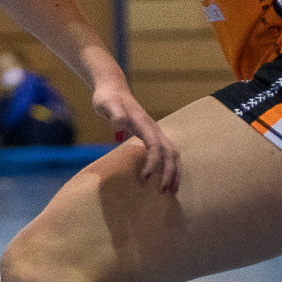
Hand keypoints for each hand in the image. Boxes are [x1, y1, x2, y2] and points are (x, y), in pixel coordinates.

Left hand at [91, 78, 179, 193]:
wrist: (113, 89)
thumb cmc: (107, 98)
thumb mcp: (106, 104)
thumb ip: (114, 115)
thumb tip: (120, 129)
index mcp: (143, 122)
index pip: (154, 145)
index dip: (153, 162)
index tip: (145, 178)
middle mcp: (154, 127)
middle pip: (170, 152)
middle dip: (169, 172)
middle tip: (163, 192)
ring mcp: (155, 131)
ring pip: (173, 153)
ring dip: (174, 172)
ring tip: (171, 191)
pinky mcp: (153, 135)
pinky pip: (167, 152)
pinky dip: (171, 167)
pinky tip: (166, 179)